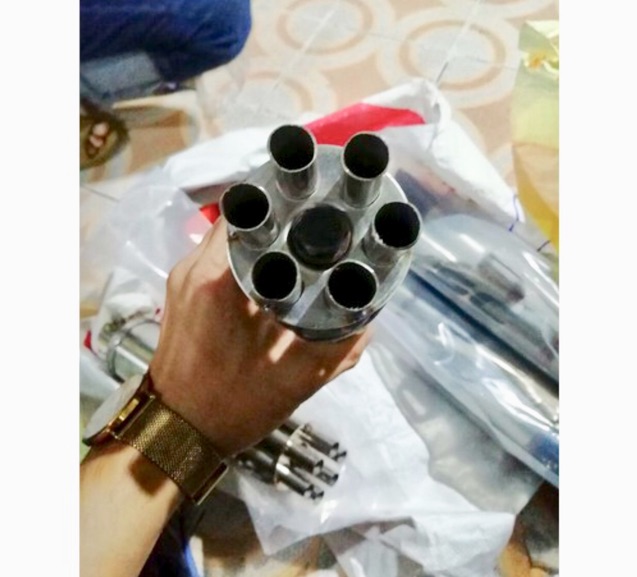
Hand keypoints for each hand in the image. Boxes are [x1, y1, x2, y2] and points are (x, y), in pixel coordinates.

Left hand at [149, 217, 370, 457]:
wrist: (176, 430)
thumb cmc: (231, 407)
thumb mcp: (298, 380)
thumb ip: (341, 347)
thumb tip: (368, 319)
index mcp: (218, 279)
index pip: (254, 210)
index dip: (292, 203)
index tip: (322, 208)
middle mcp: (194, 267)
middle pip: (243, 219)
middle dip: (283, 219)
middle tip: (319, 229)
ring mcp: (183, 277)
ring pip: (231, 237)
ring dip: (265, 237)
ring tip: (302, 248)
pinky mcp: (181, 291)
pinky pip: (221, 257)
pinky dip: (248, 257)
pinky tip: (275, 273)